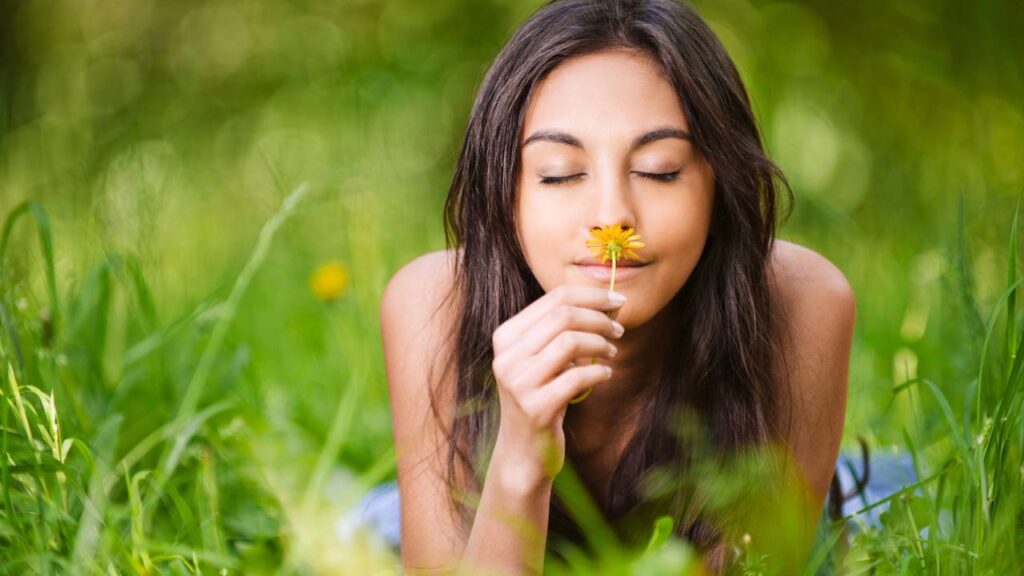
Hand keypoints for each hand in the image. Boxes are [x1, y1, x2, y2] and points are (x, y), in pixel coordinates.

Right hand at [490, 285, 625, 481]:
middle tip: (619, 330)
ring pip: (571, 342)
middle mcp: (507, 356)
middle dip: (600, 318)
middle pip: (564, 316)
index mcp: (506, 336)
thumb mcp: (542, 359)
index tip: (618, 300)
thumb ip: (565, 330)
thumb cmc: (540, 397)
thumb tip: (610, 301)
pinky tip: (605, 374)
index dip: (592, 295)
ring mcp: (519, 382)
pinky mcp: (536, 408)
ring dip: (601, 344)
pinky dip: (599, 372)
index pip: (554, 298)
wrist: (522, 451)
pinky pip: (578, 377)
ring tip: (612, 353)